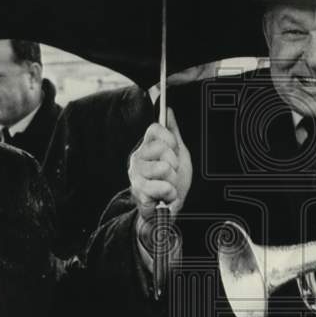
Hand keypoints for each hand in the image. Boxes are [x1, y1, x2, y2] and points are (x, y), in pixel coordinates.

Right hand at [129, 109, 192, 244]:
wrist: (168, 208)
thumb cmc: (172, 180)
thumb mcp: (178, 152)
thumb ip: (173, 131)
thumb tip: (168, 108)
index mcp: (146, 146)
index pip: (155, 128)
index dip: (170, 139)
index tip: (174, 151)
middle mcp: (137, 158)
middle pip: (163, 148)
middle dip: (175, 164)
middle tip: (171, 174)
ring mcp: (136, 175)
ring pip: (164, 168)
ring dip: (173, 180)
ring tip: (168, 185)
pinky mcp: (139, 192)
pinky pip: (164, 187)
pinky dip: (171, 193)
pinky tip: (165, 196)